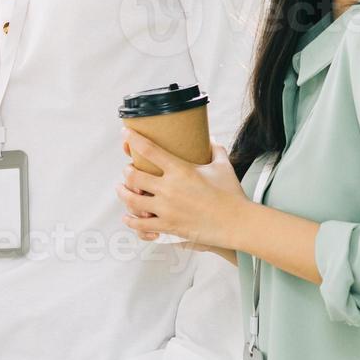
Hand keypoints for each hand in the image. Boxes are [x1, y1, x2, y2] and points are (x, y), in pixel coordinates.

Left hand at [116, 131, 251, 249]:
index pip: (149, 149)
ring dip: (123, 193)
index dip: (133, 139)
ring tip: (121, 189)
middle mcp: (169, 188)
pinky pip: (141, 224)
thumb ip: (215, 150)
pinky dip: (131, 220)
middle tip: (128, 170)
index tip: (125, 133)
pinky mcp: (168, 226)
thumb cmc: (232, 194)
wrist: (239, 223)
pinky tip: (127, 217)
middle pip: (133, 175)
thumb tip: (211, 139)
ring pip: (132, 199)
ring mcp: (166, 208)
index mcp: (180, 170)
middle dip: (127, 171)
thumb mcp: (223, 167)